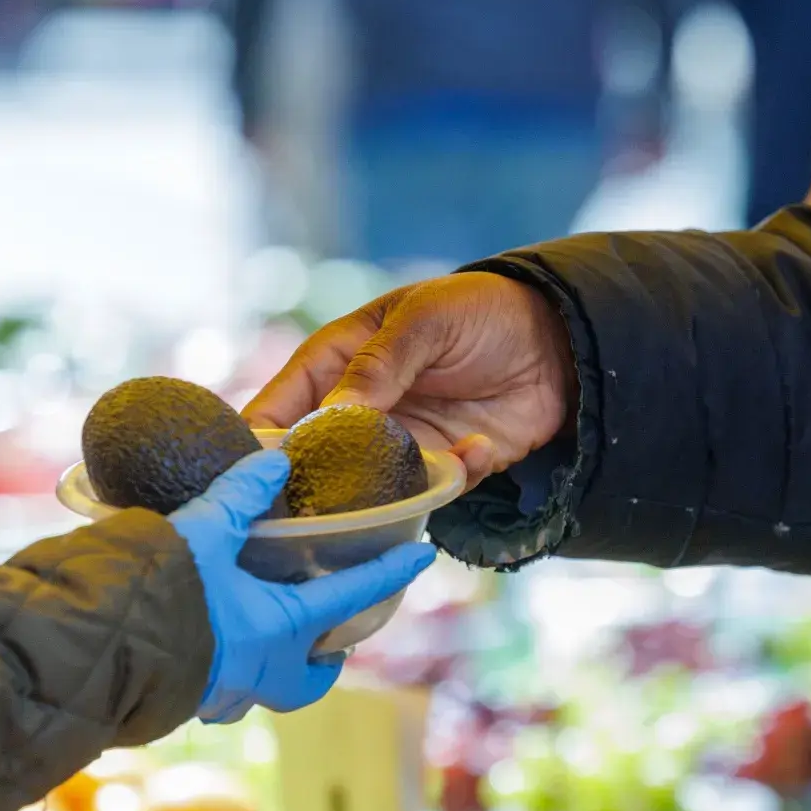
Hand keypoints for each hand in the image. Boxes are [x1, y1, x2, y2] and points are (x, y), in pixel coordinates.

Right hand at [170, 451, 438, 722]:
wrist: (93, 647)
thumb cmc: (158, 589)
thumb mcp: (204, 531)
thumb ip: (240, 495)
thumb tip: (274, 461)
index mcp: (282, 628)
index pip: (352, 596)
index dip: (390, 572)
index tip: (422, 558)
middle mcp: (259, 671)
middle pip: (305, 682)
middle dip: (321, 664)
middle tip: (325, 644)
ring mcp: (218, 693)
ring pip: (258, 692)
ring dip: (268, 671)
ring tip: (262, 643)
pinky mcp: (176, 701)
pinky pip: (213, 693)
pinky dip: (220, 673)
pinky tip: (204, 648)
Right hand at [244, 271, 575, 486]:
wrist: (557, 335)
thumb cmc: (480, 310)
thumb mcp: (425, 320)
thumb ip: (380, 366)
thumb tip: (335, 415)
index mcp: (338, 362)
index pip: (281, 404)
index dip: (260, 439)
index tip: (252, 473)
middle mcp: (362, 408)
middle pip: (318, 458)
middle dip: (318, 482)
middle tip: (325, 501)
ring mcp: (404, 439)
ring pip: (371, 485)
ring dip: (390, 490)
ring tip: (414, 479)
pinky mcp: (448, 462)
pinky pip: (437, 488)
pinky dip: (456, 477)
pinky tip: (481, 447)